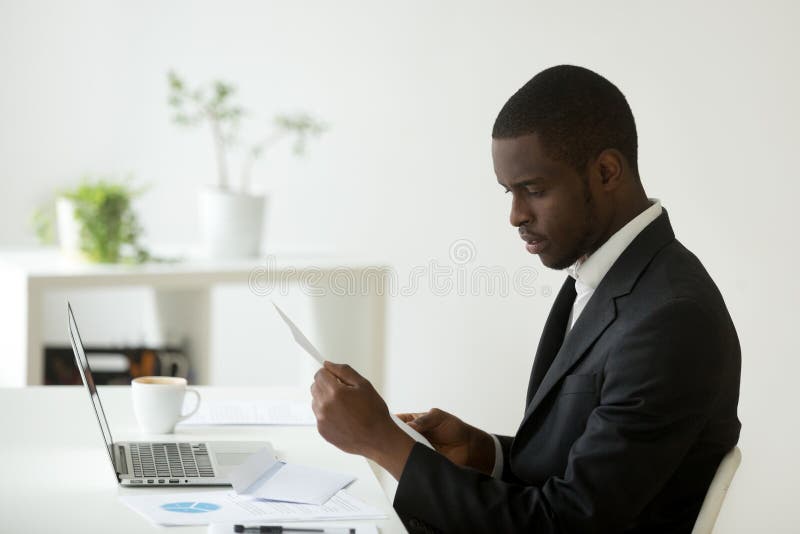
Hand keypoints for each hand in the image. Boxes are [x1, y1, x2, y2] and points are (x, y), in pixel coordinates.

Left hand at [311, 361, 413, 478]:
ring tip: (344, 406)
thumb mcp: (364, 385)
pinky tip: (343, 417)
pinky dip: (327, 414)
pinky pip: (319, 416)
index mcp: (335, 392)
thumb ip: (344, 371)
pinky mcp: (322, 431)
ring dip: (326, 400)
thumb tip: (328, 364)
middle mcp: (324, 406)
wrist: (378, 439)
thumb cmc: (374, 413)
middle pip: (315, 386)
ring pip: (316, 401)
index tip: (335, 377)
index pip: (319, 374)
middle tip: (343, 392)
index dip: (329, 374)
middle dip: (326, 385)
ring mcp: (322, 420)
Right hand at [396, 408, 495, 474]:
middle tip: (393, 441)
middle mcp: (410, 436)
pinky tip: (412, 461)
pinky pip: (410, 463)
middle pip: (394, 438)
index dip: (388, 423)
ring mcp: (413, 450)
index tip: (385, 426)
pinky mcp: (419, 462)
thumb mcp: (438, 417)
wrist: (468, 448)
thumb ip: (425, 420)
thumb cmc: (454, 428)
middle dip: (392, 440)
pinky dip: (410, 463)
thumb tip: (410, 425)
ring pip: (400, 452)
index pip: (395, 421)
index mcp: (412, 422)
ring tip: (404, 451)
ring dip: (401, 452)